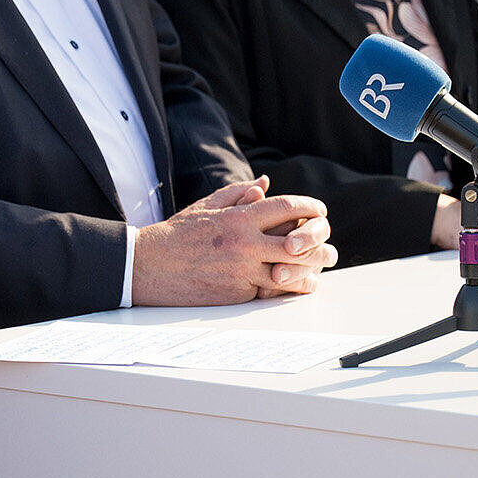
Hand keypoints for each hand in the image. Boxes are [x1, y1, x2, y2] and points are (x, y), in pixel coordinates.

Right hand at [131, 178, 335, 305]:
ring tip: (320, 263)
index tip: (319, 208)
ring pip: (291, 271)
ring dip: (310, 268)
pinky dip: (290, 287)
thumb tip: (266, 183)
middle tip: (326, 238)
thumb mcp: (207, 205)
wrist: (151, 266)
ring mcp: (242, 271)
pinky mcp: (238, 294)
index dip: (309, 206)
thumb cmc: (178, 234)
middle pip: (298, 242)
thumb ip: (239, 193)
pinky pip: (273, 292)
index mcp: (238, 218)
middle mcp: (244, 244)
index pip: (286, 207)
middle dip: (318, 239)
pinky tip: (300, 282)